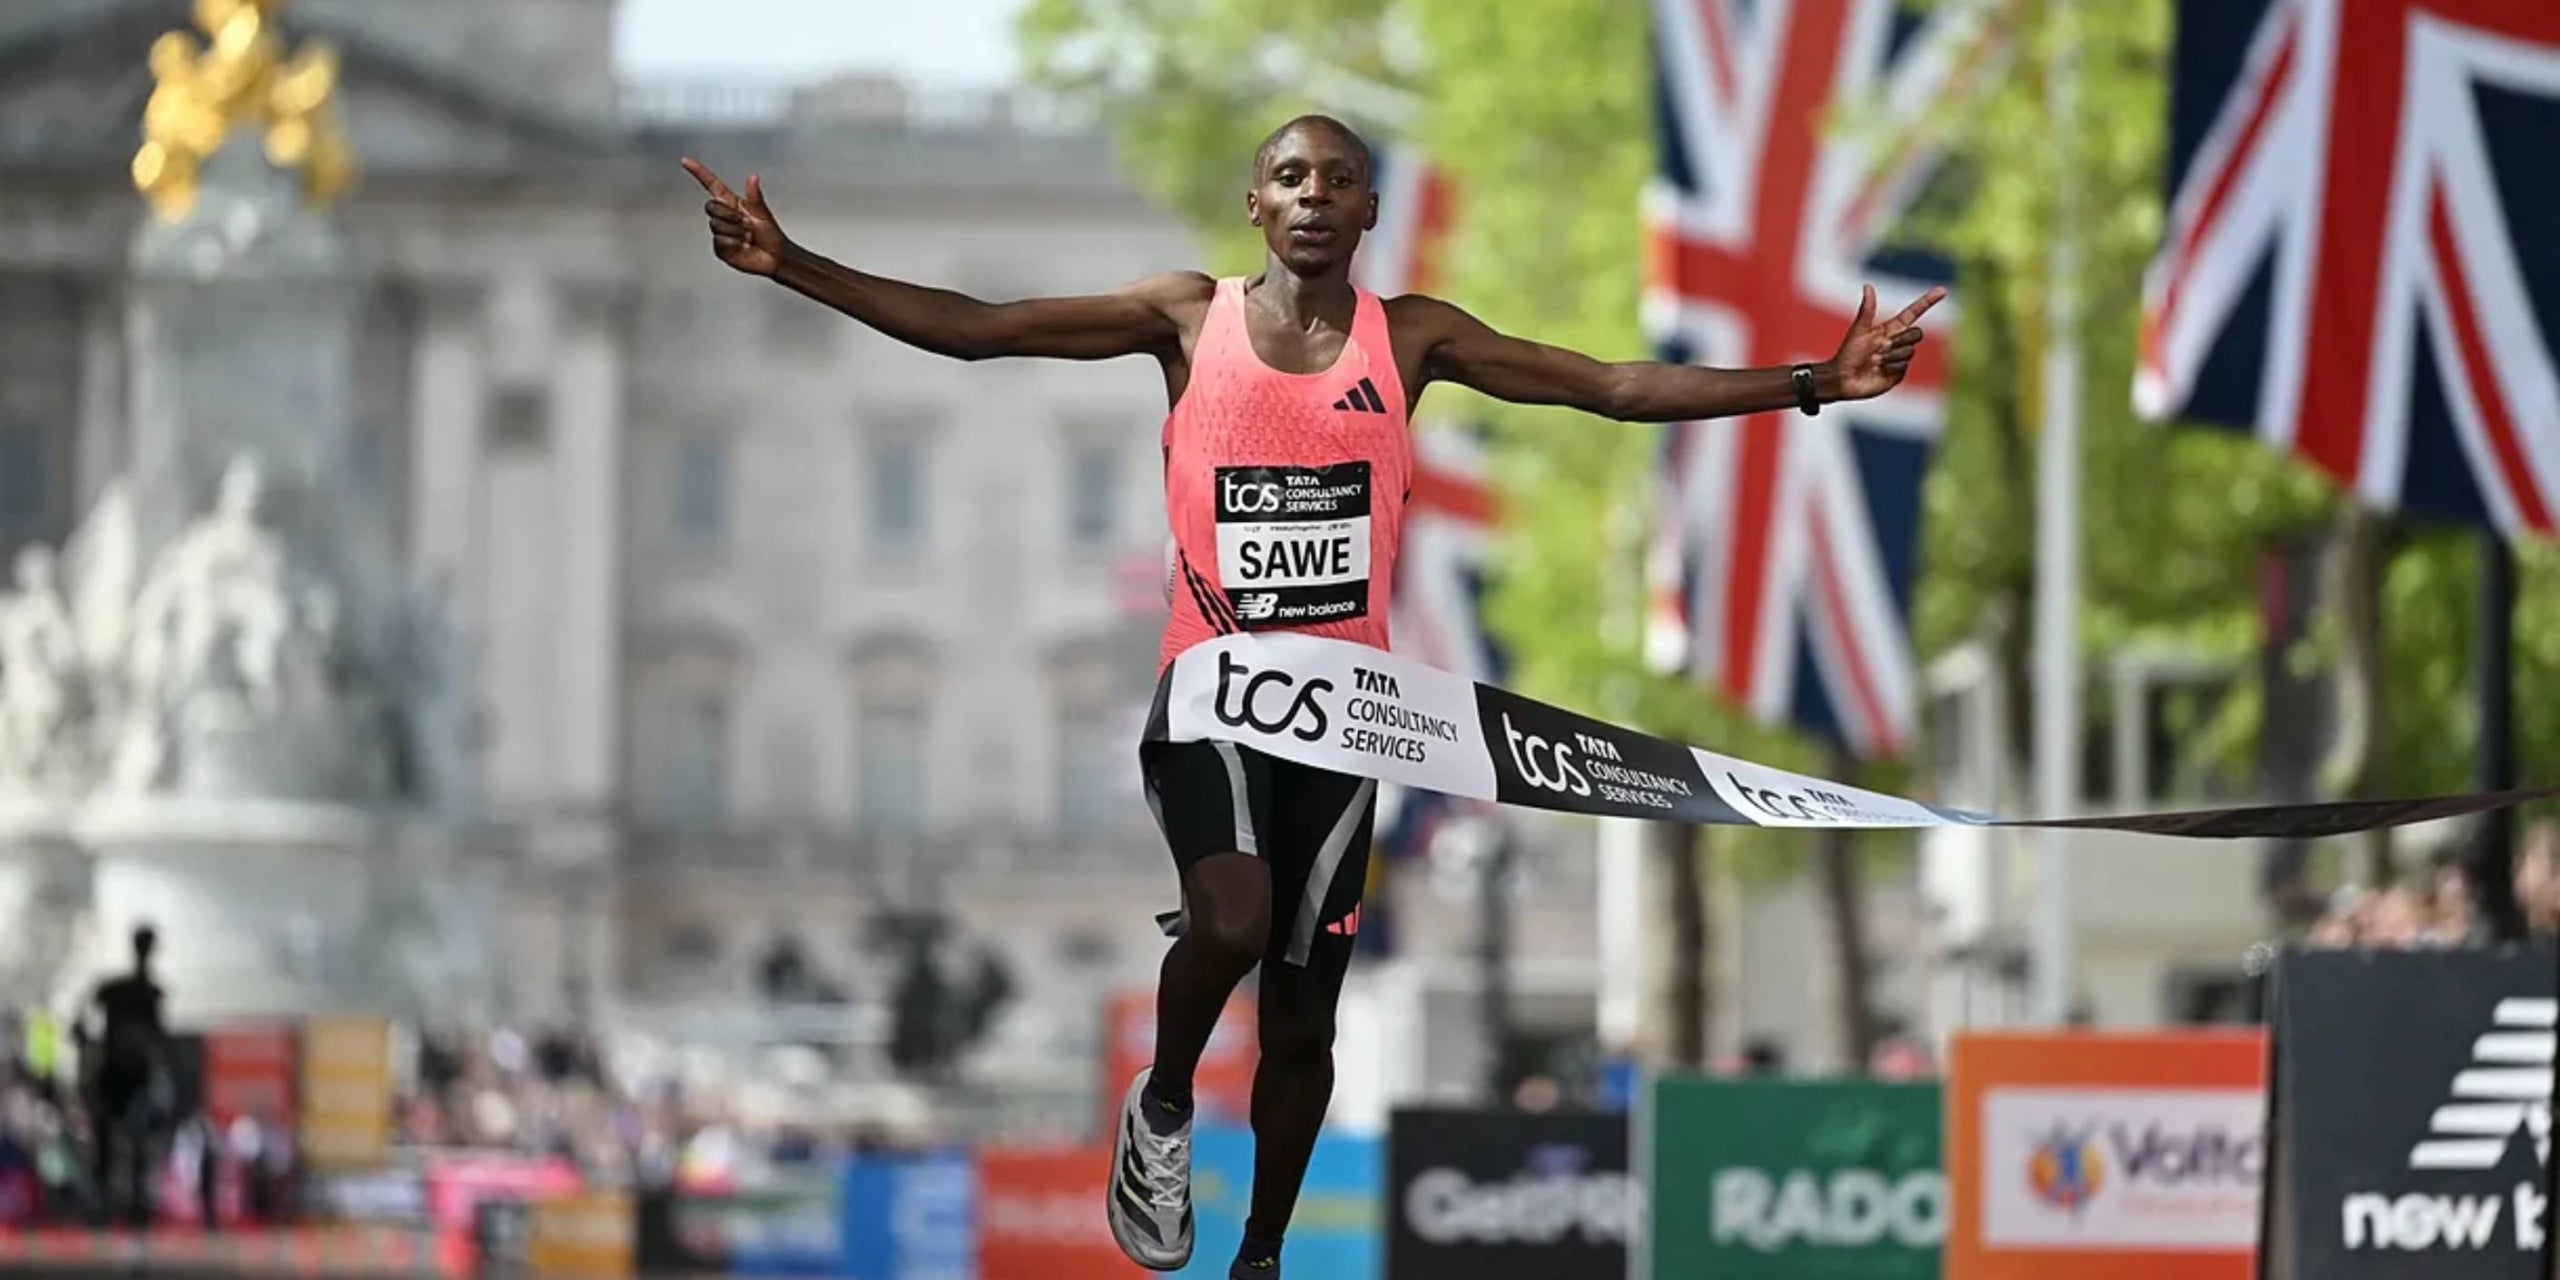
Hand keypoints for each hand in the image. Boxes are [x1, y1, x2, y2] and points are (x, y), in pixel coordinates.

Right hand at [682, 156, 789, 277]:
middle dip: (731, 215)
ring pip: (716, 225)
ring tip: (748, 237)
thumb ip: (755, 196)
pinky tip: (743, 247)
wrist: (775, 257)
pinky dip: (734, 244)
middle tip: (748, 224)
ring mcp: (720, 232)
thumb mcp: (763, 212)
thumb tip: (753, 177)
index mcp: (732, 203)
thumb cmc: (771, 234)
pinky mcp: (720, 248)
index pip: (711, 184)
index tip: (686, 161)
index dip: (699, 172)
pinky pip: (719, 241)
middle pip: (711, 207)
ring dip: (736, 231)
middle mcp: (724, 216)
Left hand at [1827, 284, 1945, 400]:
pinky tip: (1878, 370)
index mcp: (1890, 329)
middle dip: (1901, 339)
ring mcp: (1900, 358)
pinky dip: (1890, 367)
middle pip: (1917, 333)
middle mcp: (1897, 342)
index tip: (1942, 290)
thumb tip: (1868, 285)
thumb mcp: (1859, 330)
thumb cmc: (1848, 353)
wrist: (1843, 379)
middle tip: (1881, 347)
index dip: (1928, 302)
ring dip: (1891, 355)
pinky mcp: (1899, 373)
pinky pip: (1904, 366)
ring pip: (1909, 351)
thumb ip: (1867, 309)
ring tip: (1875, 360)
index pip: (1913, 313)